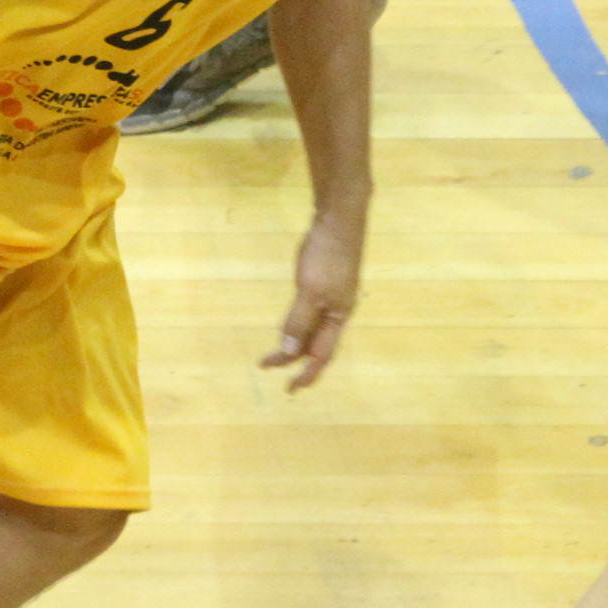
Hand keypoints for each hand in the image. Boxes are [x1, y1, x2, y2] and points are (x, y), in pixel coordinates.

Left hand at [259, 208, 363, 392]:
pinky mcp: (325, 281)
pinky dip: (298, 323)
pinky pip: (311, 312)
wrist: (338, 218)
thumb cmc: (326, 255)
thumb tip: (287, 351)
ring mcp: (333, 295)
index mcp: (339, 316)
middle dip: (295, 358)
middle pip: (317, 344)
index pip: (322, 355)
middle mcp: (338, 310)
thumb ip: (299, 321)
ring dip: (295, 341)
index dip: (306, 374)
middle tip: (268, 365)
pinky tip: (290, 322)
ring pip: (313, 328)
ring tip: (275, 352)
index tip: (289, 389)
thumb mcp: (310, 291)